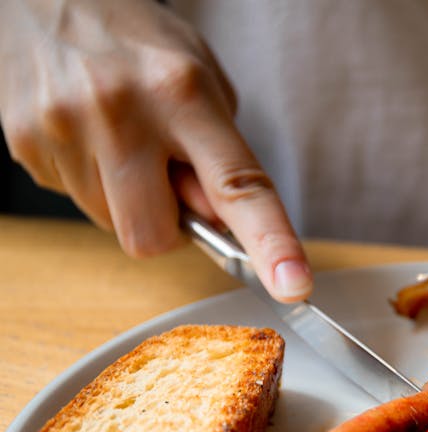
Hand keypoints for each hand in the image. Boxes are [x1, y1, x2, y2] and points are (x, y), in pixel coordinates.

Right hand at [0, 0, 311, 301]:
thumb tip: (222, 223)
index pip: (237, 186)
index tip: (294, 287)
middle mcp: (120, 113)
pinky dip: (93, 183)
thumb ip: (221, 155)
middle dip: (168, 225)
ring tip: (122, 143)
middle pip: (154, 237)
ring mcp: (64, 130)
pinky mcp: (23, 144)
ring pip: (113, 226)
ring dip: (129, 201)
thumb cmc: (138, 42)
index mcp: (181, 93)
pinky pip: (74, 201)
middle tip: (165, 176)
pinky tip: (90, 138)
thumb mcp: (202, 80)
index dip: (270, 243)